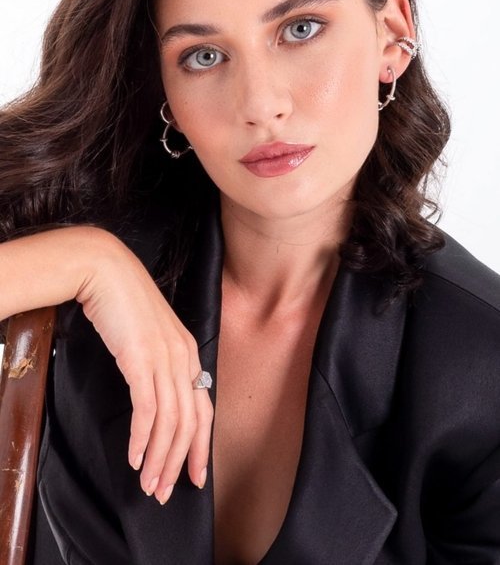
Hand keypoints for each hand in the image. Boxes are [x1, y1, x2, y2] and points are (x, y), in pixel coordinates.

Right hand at [76, 230, 213, 503]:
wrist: (106, 271)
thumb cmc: (124, 302)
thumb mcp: (149, 335)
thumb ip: (159, 362)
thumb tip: (154, 396)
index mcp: (190, 353)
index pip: (204, 409)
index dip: (201, 447)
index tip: (194, 476)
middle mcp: (184, 358)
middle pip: (191, 422)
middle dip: (179, 462)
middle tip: (163, 491)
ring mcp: (165, 358)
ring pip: (171, 421)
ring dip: (159, 458)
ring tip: (147, 483)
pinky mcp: (142, 359)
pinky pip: (148, 409)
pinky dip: (143, 438)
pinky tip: (134, 457)